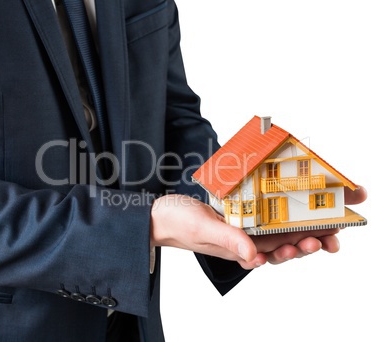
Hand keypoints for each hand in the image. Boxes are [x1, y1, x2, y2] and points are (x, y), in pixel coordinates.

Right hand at [151, 186, 366, 269]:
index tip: (317, 240)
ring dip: (296, 228)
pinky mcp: (236, 216)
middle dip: (305, 240)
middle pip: (279, 245)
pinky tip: (290, 206)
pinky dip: (277, 213)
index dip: (297, 249)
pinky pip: (261, 217)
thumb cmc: (176, 223)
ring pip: (274, 232)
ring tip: (317, 223)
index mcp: (235, 251)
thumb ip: (229, 241)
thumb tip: (255, 257)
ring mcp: (239, 228)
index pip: (272, 255)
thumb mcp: (202, 228)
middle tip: (328, 233)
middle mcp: (241, 242)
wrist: (160, 214)